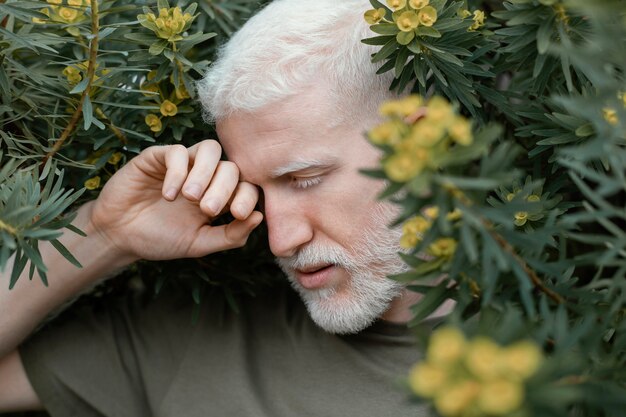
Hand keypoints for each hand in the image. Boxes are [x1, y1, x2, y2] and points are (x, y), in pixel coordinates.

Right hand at [88, 140, 262, 261]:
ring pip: (209, 149)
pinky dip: (177, 172)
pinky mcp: (158, 157)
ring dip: (204, 173)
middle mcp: (205, 176)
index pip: (246, 185)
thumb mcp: (200, 243)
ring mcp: (183, 164)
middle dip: (224, 188)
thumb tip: (260, 217)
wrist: (120, 236)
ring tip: (190, 197)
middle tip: (207, 209)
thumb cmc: (161, 239)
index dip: (247, 196)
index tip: (237, 214)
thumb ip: (230, 235)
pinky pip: (177, 152)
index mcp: (219, 196)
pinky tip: (168, 195)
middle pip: (230, 167)